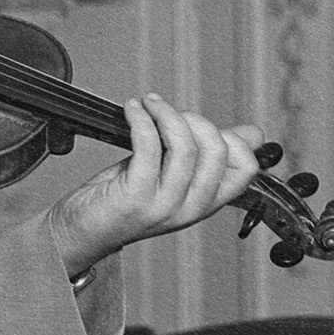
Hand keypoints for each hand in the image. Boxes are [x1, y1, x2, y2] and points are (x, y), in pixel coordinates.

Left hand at [49, 94, 263, 274]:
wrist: (81, 230)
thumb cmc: (123, 198)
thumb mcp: (173, 175)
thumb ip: (207, 155)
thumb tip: (251, 134)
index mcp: (206, 202)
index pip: (246, 169)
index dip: (231, 137)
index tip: (198, 123)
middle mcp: (191, 207)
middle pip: (217, 150)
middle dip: (193, 119)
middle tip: (166, 112)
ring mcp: (164, 205)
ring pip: (185, 146)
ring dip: (165, 114)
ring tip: (147, 104)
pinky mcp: (136, 197)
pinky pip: (148, 146)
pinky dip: (141, 119)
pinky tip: (132, 110)